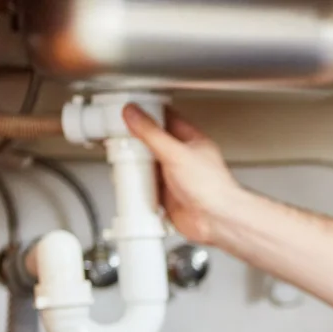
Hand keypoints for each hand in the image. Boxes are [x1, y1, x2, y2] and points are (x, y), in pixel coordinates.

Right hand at [122, 104, 240, 245]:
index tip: (128, 109)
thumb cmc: (212, 188)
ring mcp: (174, 178)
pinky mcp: (167, 196)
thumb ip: (152, 133)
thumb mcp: (176, 153)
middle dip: (136, 140)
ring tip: (118, 156)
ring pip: (148, 165)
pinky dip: (136, 184)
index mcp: (191, 141)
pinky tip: (127, 180)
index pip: (166, 118)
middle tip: (117, 134)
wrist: (216, 221)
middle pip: (153, 143)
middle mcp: (183, 158)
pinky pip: (147, 187)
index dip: (148, 112)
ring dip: (135, 163)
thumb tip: (134, 113)